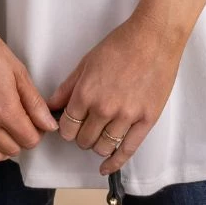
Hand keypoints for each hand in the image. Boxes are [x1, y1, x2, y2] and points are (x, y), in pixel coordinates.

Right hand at [0, 5, 59, 174]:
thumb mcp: (18, 70)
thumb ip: (34, 101)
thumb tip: (48, 124)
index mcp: (4, 108)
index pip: (29, 139)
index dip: (38, 132)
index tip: (38, 123)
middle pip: (11, 149)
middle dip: (22, 138)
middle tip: (24, 123)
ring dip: (2, 149)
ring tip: (6, 134)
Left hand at [46, 11, 185, 176]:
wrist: (154, 37)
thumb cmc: (121, 44)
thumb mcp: (87, 61)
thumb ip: (68, 87)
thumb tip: (51, 105)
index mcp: (86, 93)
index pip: (67, 127)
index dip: (66, 128)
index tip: (70, 126)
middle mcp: (104, 108)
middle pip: (84, 140)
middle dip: (82, 136)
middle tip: (87, 127)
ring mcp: (126, 116)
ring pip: (103, 147)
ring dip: (97, 146)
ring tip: (99, 136)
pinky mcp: (146, 120)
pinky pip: (127, 150)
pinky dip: (115, 163)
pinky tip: (107, 167)